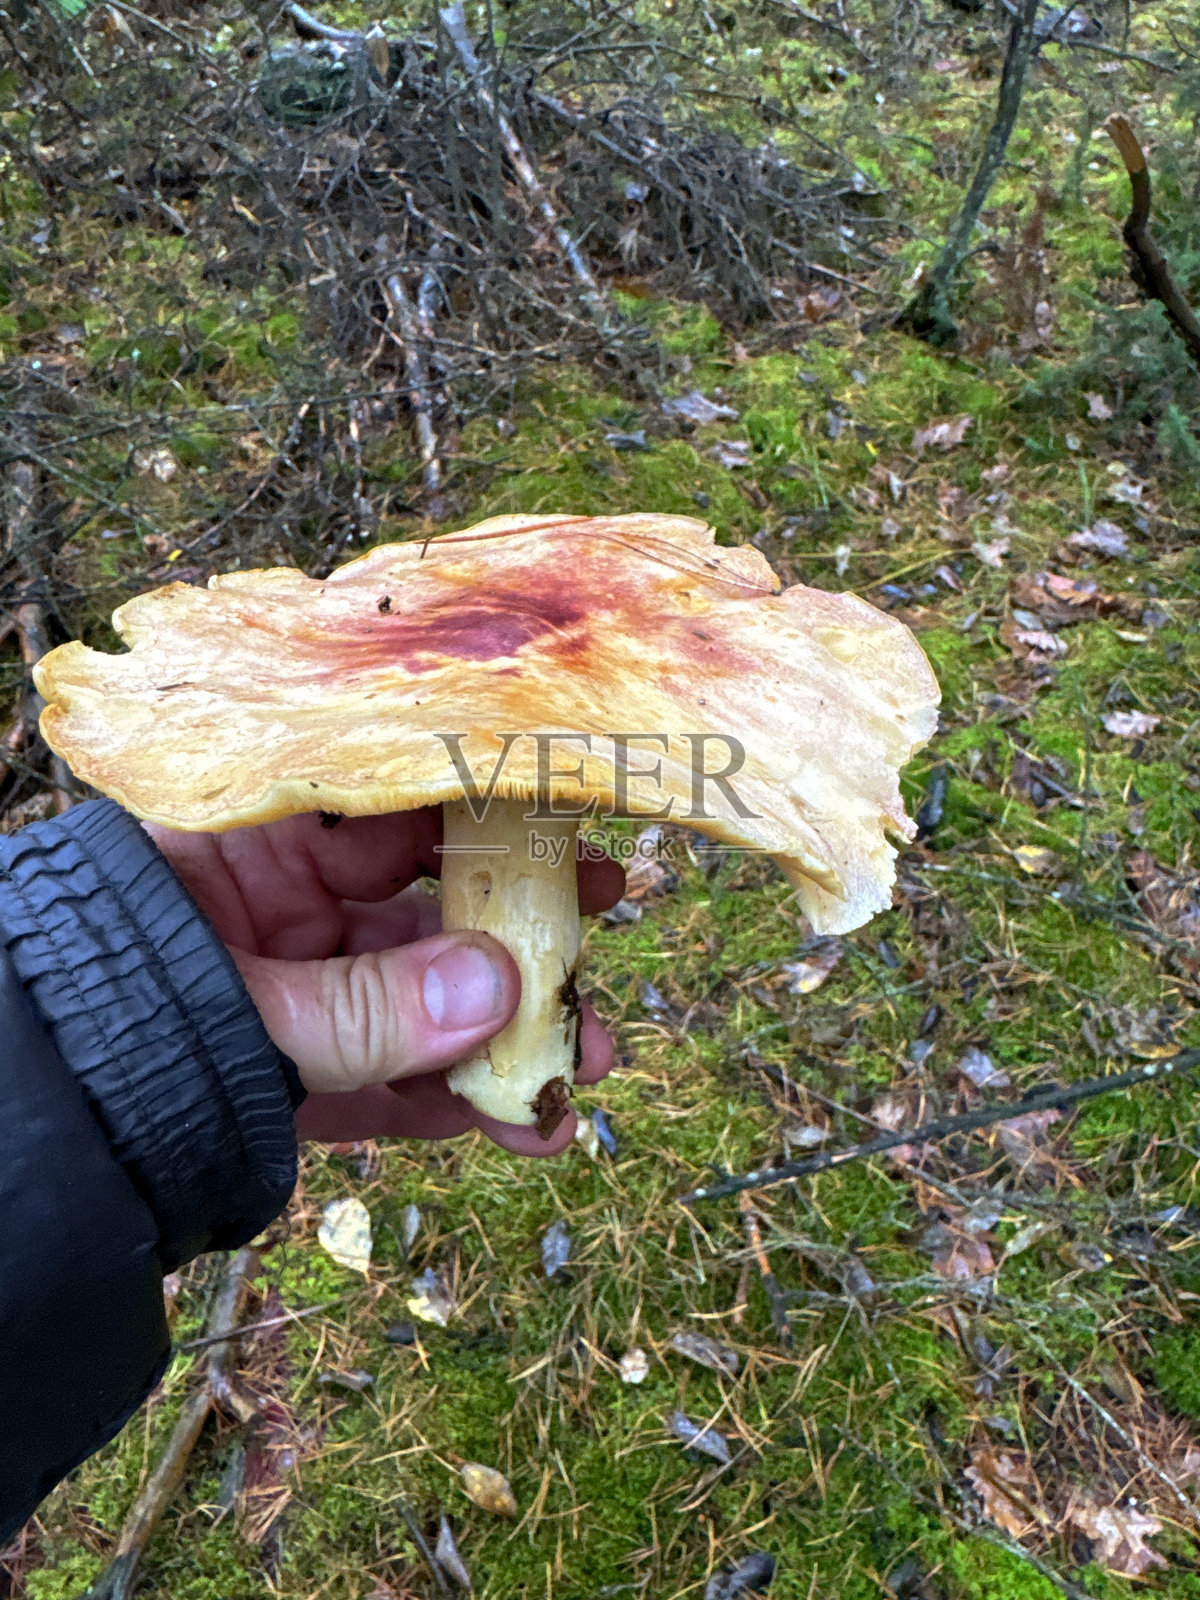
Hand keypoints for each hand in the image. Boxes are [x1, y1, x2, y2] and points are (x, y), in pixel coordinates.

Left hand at [147, 810, 624, 1154]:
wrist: (32, 1142)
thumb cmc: (106, 1022)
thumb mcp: (240, 1010)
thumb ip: (368, 1008)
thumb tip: (504, 989)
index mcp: (252, 849)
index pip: (386, 806)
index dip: (483, 814)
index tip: (564, 829)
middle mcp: (281, 912)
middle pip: (425, 909)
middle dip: (519, 940)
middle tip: (598, 954)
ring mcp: (297, 995)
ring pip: (422, 1002)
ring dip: (503, 1039)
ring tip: (577, 1078)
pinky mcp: (300, 1076)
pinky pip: (390, 1078)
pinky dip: (452, 1102)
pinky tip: (518, 1126)